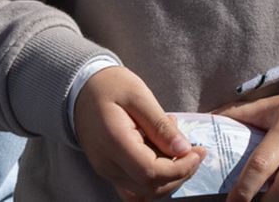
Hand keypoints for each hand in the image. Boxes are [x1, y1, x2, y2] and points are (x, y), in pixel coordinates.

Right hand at [73, 67, 203, 200]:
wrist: (80, 90)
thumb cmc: (109, 86)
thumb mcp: (138, 95)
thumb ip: (160, 125)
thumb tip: (184, 149)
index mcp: (114, 142)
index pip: (151, 173)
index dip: (180, 168)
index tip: (198, 151)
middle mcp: (108, 165)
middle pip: (150, 188)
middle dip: (180, 174)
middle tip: (193, 149)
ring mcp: (107, 171)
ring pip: (145, 192)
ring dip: (169, 177)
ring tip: (175, 145)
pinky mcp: (109, 171)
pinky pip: (135, 188)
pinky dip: (155, 179)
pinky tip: (162, 155)